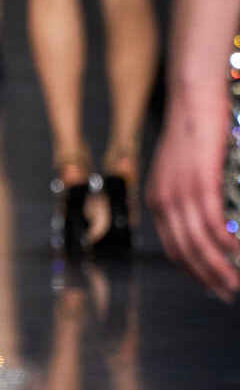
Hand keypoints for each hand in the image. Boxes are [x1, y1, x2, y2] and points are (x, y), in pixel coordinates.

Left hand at [148, 86, 238, 300]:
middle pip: (184, 253)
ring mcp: (179, 191)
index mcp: (158, 199)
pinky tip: (239, 254)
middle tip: (230, 293)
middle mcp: (162, 199)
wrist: (194, 96)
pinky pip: (211, 223)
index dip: (193, 272)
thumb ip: (194, 198)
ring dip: (220, 267)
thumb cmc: (196, 132)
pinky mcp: (198, 181)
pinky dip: (226, 244)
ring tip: (237, 281)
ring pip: (198, 243)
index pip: (172, 248)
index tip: (212, 286)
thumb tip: (213, 224)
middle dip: (209, 278)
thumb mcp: (188, 170)